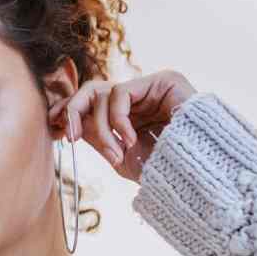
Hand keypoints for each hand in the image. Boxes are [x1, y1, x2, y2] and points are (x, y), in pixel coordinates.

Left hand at [62, 70, 196, 182]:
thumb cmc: (164, 171)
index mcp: (128, 114)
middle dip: (73, 112)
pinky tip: (129, 139)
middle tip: (71, 137)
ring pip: (103, 93)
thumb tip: (69, 125)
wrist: (199, 176)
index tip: (57, 131)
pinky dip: (117, 119)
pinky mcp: (163, 80)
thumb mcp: (122, 157)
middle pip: (90, 90)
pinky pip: (122, 92)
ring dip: (101, 127)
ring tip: (117, 153)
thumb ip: (98, 138)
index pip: (90, 102)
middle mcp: (138, 98)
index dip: (69, 112)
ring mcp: (151, 87)